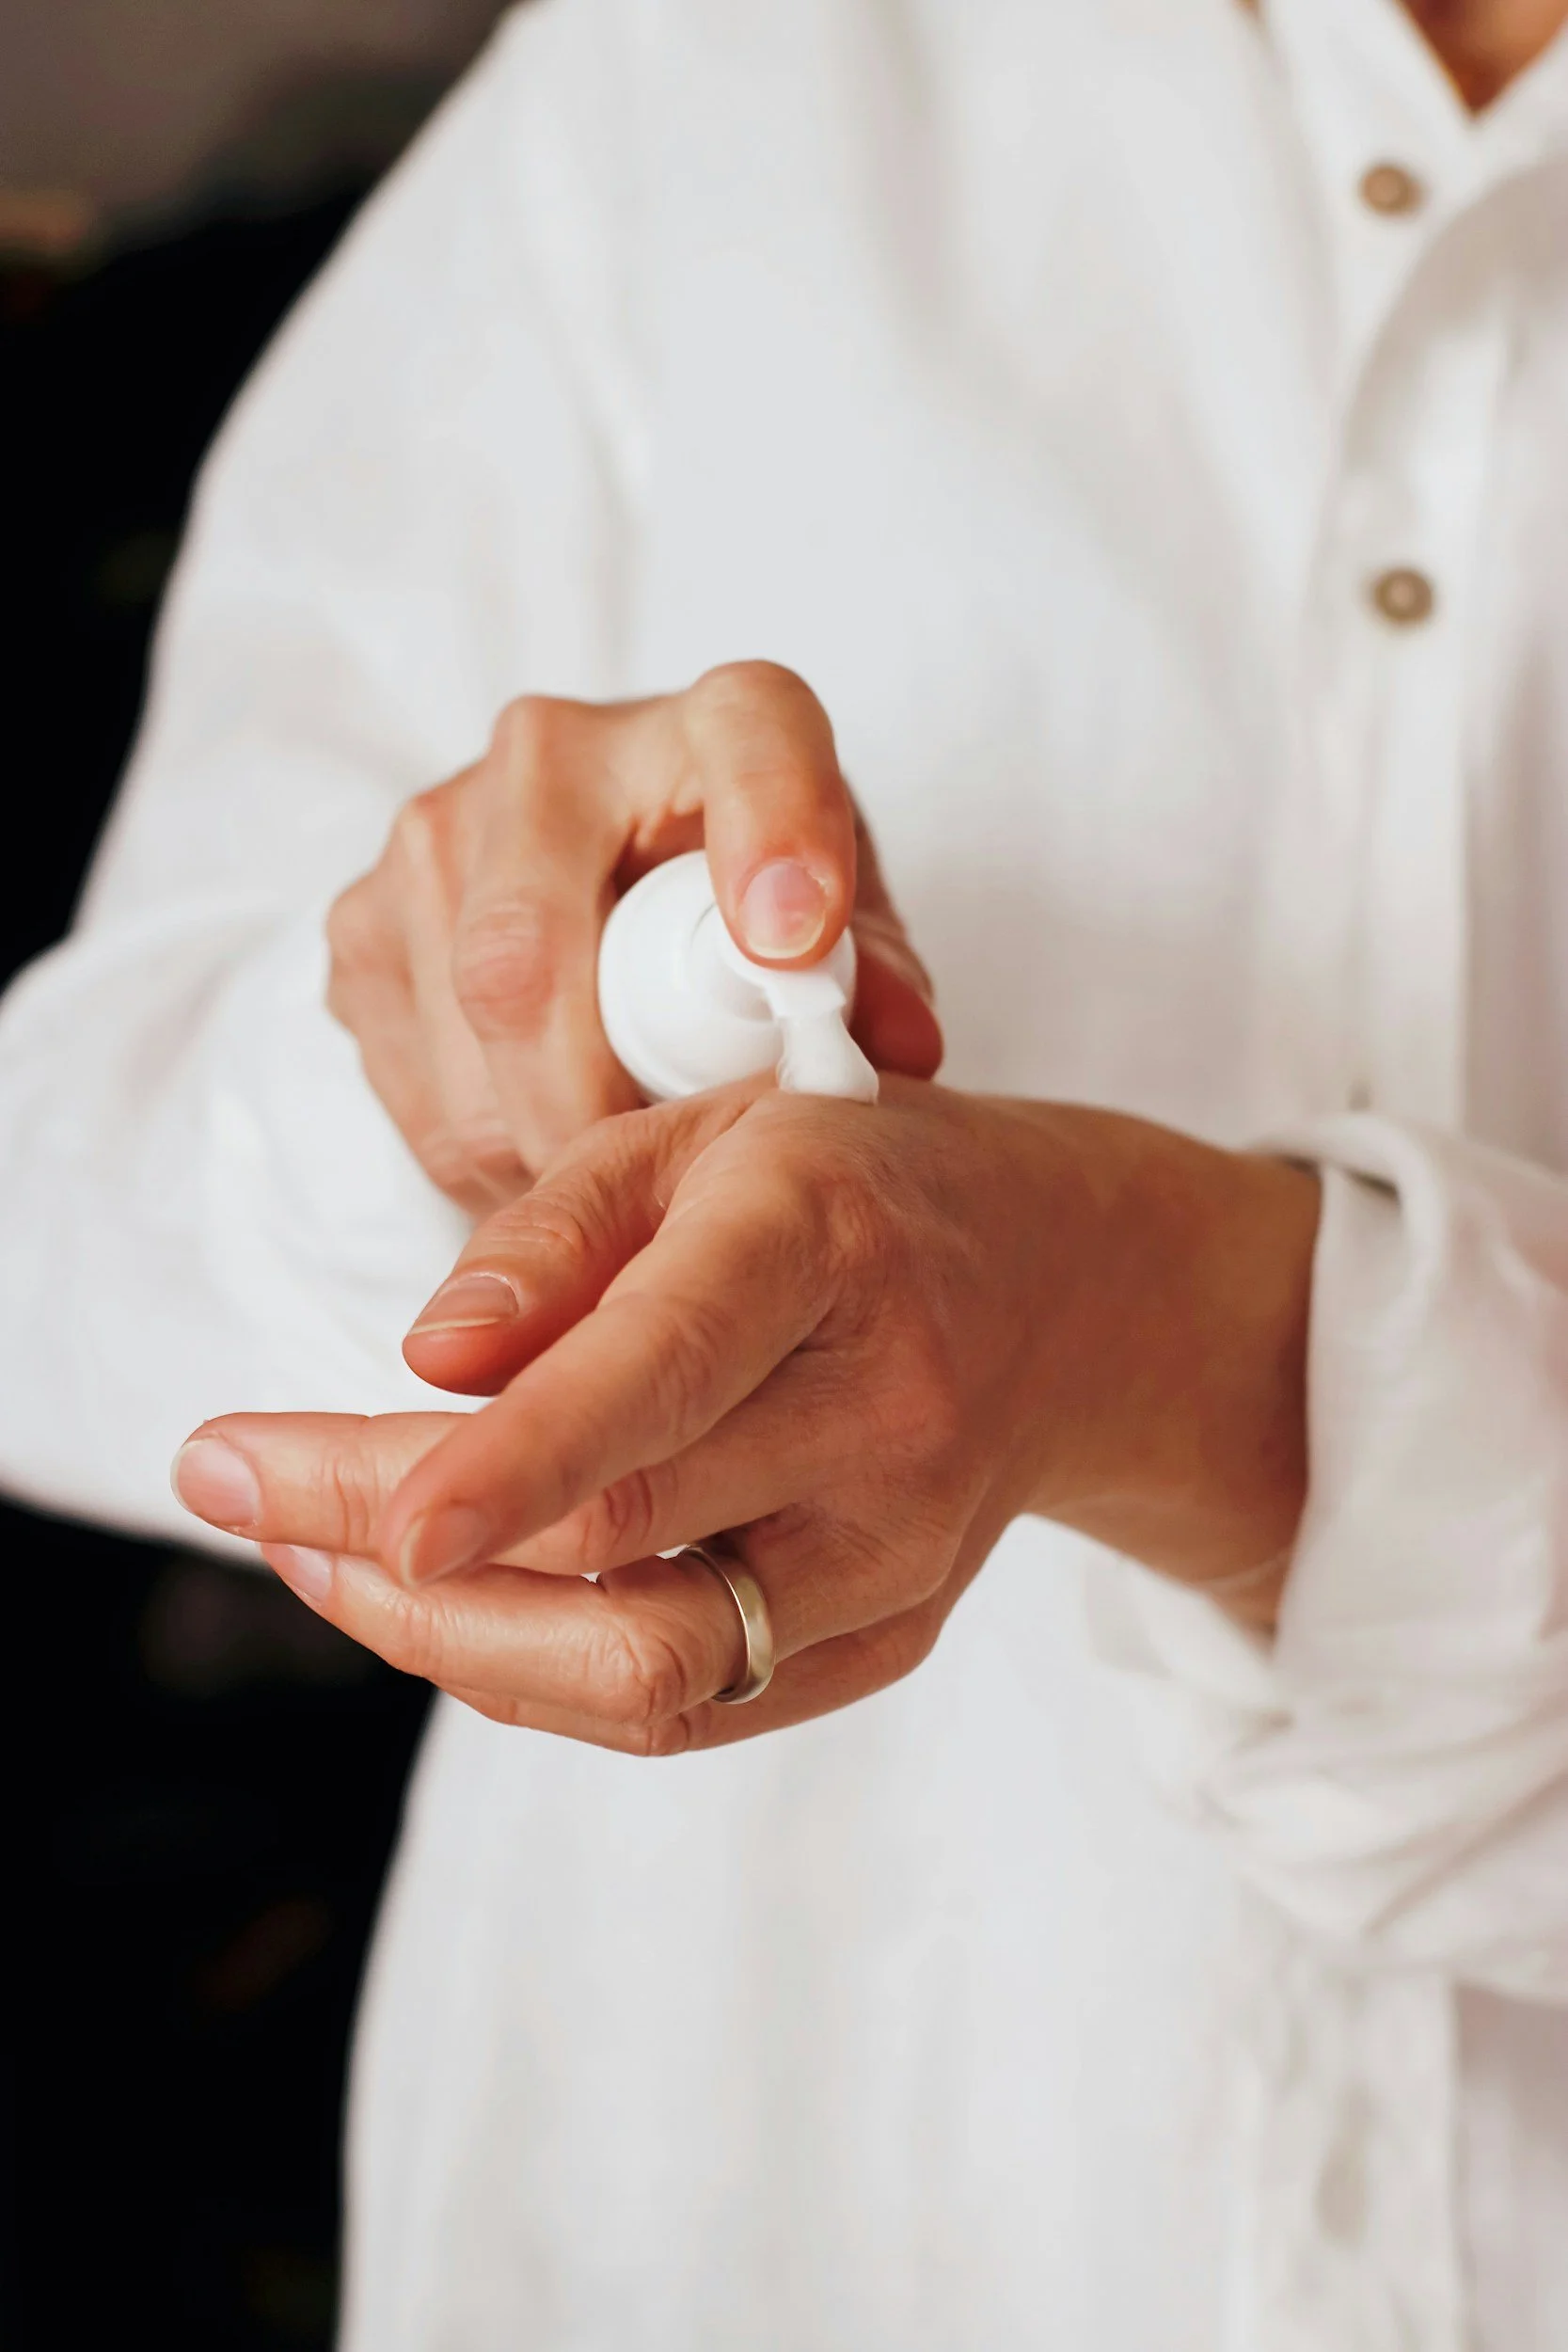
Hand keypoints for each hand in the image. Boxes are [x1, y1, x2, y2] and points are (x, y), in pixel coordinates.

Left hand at [173, 1083, 1320, 1752]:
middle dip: (385, 1539)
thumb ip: (554, 1236)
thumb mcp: (706, 1133)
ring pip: (646, 1669)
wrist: (1073, 1292)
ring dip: (444, 1635)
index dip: (500, 1461)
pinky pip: (688, 1706)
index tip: (335, 1504)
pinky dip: (535, 1671)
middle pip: (617, 1542)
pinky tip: (447, 1599)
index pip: (658, 1374)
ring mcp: (899, 1553)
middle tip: (238, 1480)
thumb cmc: (855, 1190)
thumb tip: (424, 1362)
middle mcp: (883, 1416)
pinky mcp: (889, 1640)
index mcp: (823, 1245)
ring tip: (318, 1550)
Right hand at [326, 663, 941, 1209]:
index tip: (792, 946)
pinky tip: (550, 1153)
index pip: (751, 741)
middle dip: (596, 1104)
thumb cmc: (757, 914)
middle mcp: (553, 750)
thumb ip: (877, 983)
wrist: (616, 888)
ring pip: (465, 1031)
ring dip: (541, 1143)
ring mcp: (434, 830)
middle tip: (658, 1186)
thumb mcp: (846, 939)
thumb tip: (897, 1047)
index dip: (770, 836)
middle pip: (533, 951)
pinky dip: (486, 1151)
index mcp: (718, 721)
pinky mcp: (362, 923)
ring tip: (616, 1179)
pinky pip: (413, 1080)